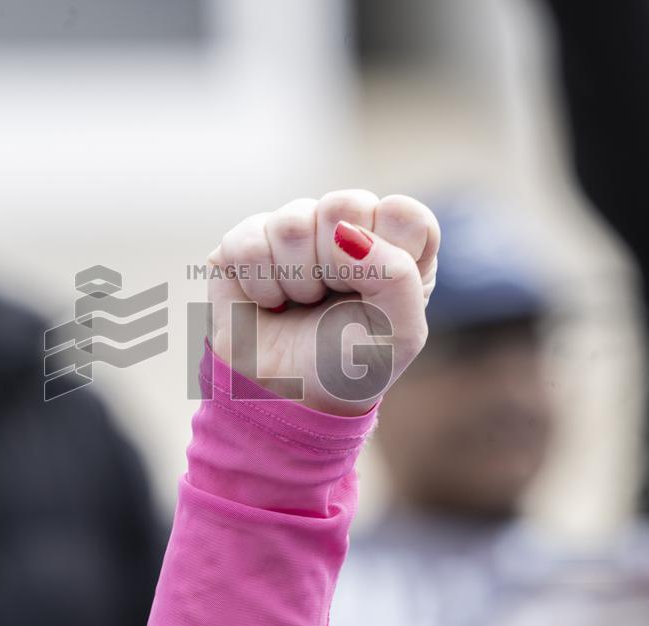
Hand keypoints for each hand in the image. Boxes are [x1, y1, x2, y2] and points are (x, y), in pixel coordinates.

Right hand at [207, 190, 438, 415]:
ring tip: (299, 304)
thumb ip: (399, 276)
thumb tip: (346, 232)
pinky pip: (248, 240)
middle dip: (336, 266)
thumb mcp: (399, 335)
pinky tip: (268, 302)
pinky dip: (259, 284)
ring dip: (296, 280)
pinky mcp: (246, 242)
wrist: (285, 399)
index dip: (385, 253)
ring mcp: (294, 231)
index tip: (372, 294)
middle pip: (344, 203)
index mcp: (395, 246)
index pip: (402, 212)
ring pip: (292, 222)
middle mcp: (346, 228)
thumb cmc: (348, 368)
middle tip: (330, 299)